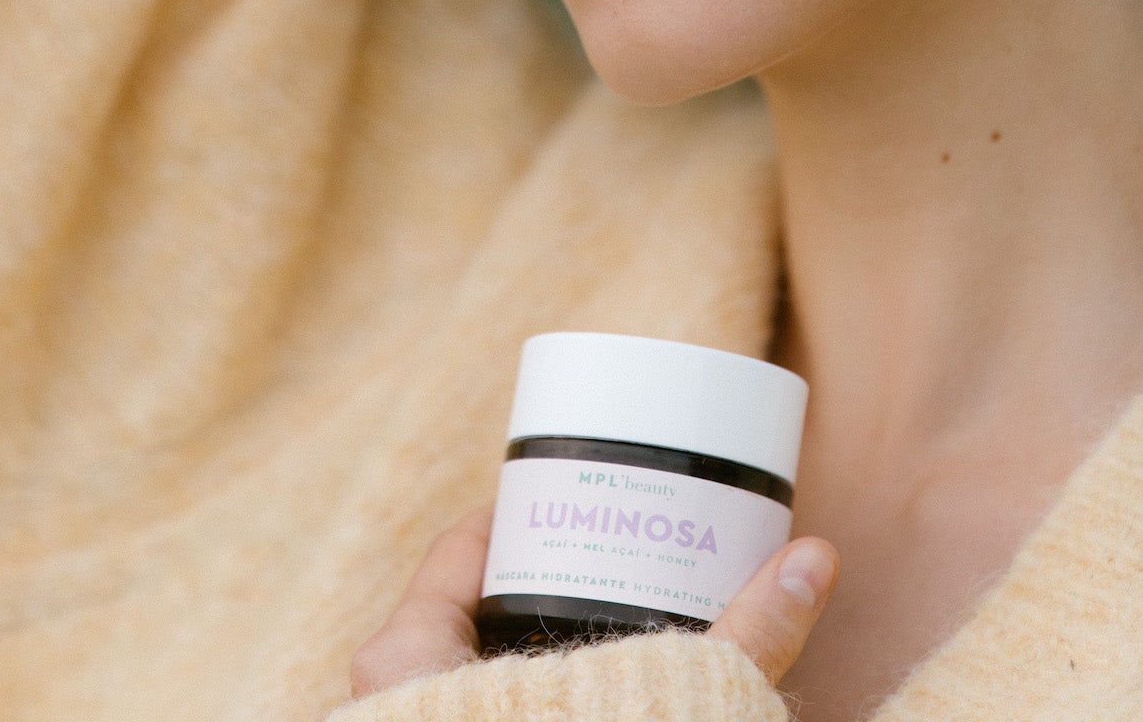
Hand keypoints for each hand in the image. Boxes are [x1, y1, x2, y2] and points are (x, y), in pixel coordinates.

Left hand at [350, 507, 838, 698]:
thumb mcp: (664, 704)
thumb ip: (742, 637)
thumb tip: (816, 559)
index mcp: (405, 657)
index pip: (460, 551)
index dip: (522, 519)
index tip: (575, 502)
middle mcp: (386, 701)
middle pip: (459, 613)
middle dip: (533, 589)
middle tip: (604, 563)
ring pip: (462, 681)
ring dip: (526, 658)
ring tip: (601, 632)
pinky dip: (518, 712)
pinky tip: (577, 710)